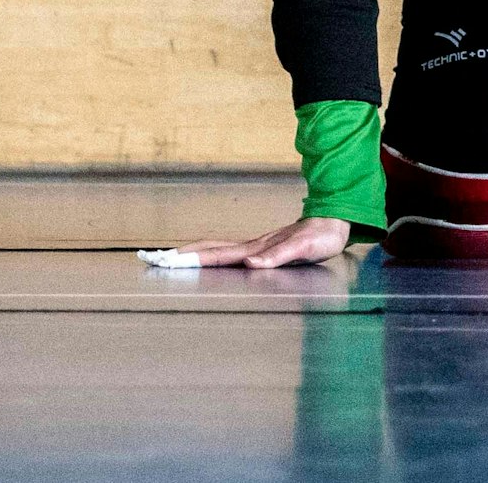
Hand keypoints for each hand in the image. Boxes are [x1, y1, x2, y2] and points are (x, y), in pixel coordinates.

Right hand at [166, 217, 351, 268]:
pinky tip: (204, 261)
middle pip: (209, 250)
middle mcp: (250, 248)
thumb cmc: (320, 237)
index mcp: (255, 249)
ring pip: (216, 250)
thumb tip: (251, 264)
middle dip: (180, 256)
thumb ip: (278, 257)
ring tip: (169, 259)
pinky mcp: (262, 250)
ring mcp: (255, 248)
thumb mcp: (304, 249)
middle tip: (153, 259)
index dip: (191, 259)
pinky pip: (229, 253)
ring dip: (191, 255)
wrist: (334, 223)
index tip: (166, 261)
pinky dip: (210, 257)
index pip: (216, 255)